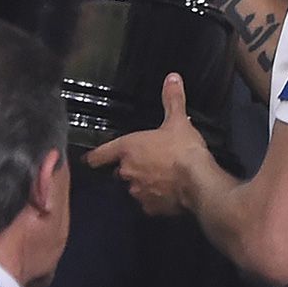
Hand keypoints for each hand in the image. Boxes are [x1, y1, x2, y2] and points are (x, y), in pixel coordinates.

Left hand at [83, 74, 205, 215]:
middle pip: (120, 171)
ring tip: (161, 176)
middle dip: (130, 167)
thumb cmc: (183, 149)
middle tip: (148, 160)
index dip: (95, 156)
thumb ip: (172, 100)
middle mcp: (127, 172)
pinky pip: (149, 203)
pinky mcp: (151, 209)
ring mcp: (138, 192)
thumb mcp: (178, 121)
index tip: (89, 159)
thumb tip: (172, 77)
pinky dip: (155, 199)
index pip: (101, 154)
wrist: (198, 182)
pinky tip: (168, 192)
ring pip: (134, 187)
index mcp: (128, 148)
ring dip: (143, 183)